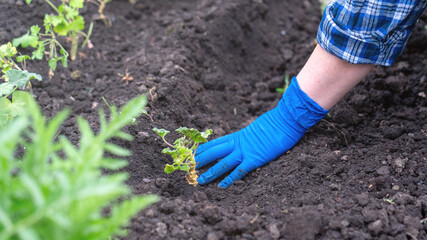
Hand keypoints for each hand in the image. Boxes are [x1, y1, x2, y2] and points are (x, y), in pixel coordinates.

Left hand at [195, 77, 328, 187]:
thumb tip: (242, 140)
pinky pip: (240, 171)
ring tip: (200, 181)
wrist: (285, 120)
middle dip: (200, 161)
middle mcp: (237, 144)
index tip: (190, 154)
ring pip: (222, 163)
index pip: (214, 143)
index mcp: (236, 136)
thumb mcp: (255, 128)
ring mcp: (245, 151)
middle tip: (187, 168)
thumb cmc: (273, 123)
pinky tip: (222, 186)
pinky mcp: (255, 159)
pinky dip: (230, 179)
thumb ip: (246, 136)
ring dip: (210, 172)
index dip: (201, 149)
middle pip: (213, 152)